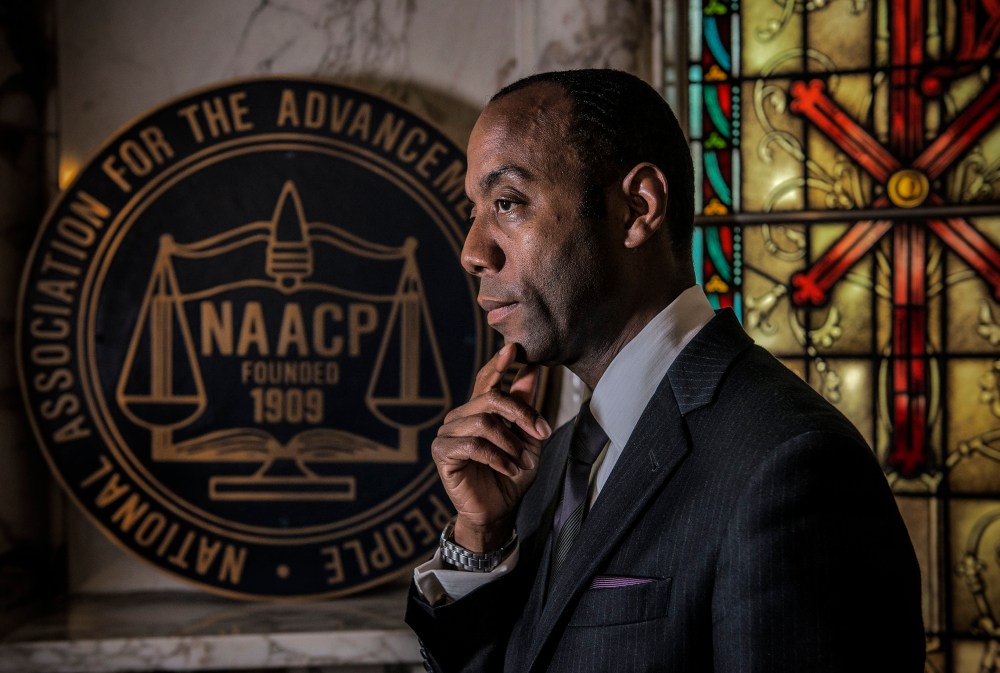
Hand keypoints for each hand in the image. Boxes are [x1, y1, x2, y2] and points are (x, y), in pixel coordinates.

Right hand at [431, 343, 551, 551]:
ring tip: (523, 462)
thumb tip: (531, 369)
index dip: (498, 364)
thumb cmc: (511, 474)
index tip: (514, 349)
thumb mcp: (527, 438)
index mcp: (479, 410)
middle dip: (521, 413)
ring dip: (510, 443)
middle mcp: (460, 417)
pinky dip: (497, 457)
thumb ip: (525, 406)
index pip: (485, 380)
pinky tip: (510, 469)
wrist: (498, 511)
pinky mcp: (442, 453)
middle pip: (490, 398)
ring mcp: (448, 433)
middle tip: (541, 432)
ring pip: (483, 422)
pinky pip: (473, 445)